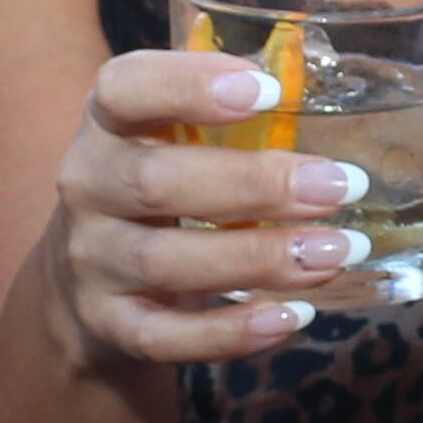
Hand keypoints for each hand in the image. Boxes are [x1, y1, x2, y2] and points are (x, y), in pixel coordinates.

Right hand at [38, 46, 390, 369]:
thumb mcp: (170, 134)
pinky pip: (165, 338)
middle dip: (256, 185)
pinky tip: (292, 316)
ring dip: (259, 258)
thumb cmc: (157, 181)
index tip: (271, 90)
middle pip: (157, 182)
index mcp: (107, 121)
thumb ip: (230, 111)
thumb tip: (329, 84)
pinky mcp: (109, 324)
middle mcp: (88, 186)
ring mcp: (93, 261)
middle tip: (340, 187)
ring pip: (166, 263)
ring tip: (337, 251)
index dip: (190, 85)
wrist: (83, 277)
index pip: (125, 88)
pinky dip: (231, 332)